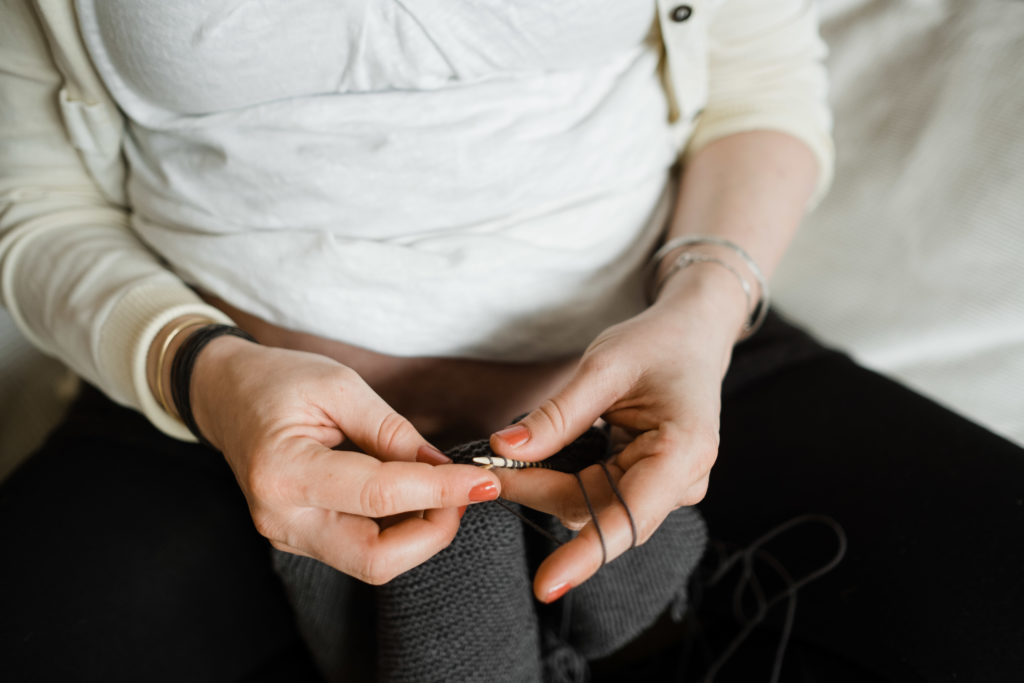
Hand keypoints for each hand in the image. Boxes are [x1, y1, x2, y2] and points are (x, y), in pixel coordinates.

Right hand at [187, 336, 500, 583]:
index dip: (441, 491)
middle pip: (376, 559)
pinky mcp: (301, 539)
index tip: (484, 482)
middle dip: (433, 531)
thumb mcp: (340, 386)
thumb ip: (393, 432)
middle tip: (463, 492)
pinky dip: (398, 530)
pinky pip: (360, 550)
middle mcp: (282, 518)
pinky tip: (412, 496)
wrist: (225, 394)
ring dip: (420, 534)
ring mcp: (288, 535)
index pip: (380, 497)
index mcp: (285, 472)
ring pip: (372, 562)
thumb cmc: (278, 381)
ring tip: (440, 489)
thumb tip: (444, 468)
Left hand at [489, 265, 745, 601]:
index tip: (545, 586)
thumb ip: (557, 414)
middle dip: (539, 492)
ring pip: (593, 508)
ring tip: (506, 460)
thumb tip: (504, 451)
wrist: (693, 334)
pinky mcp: (650, 485)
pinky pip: (600, 496)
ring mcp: (668, 487)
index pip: (628, 517)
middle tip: (487, 466)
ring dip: (546, 486)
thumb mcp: (604, 366)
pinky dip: (564, 480)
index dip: (585, 554)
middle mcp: (682, 481)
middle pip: (598, 511)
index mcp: (682, 451)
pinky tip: (539, 462)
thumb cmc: (656, 343)